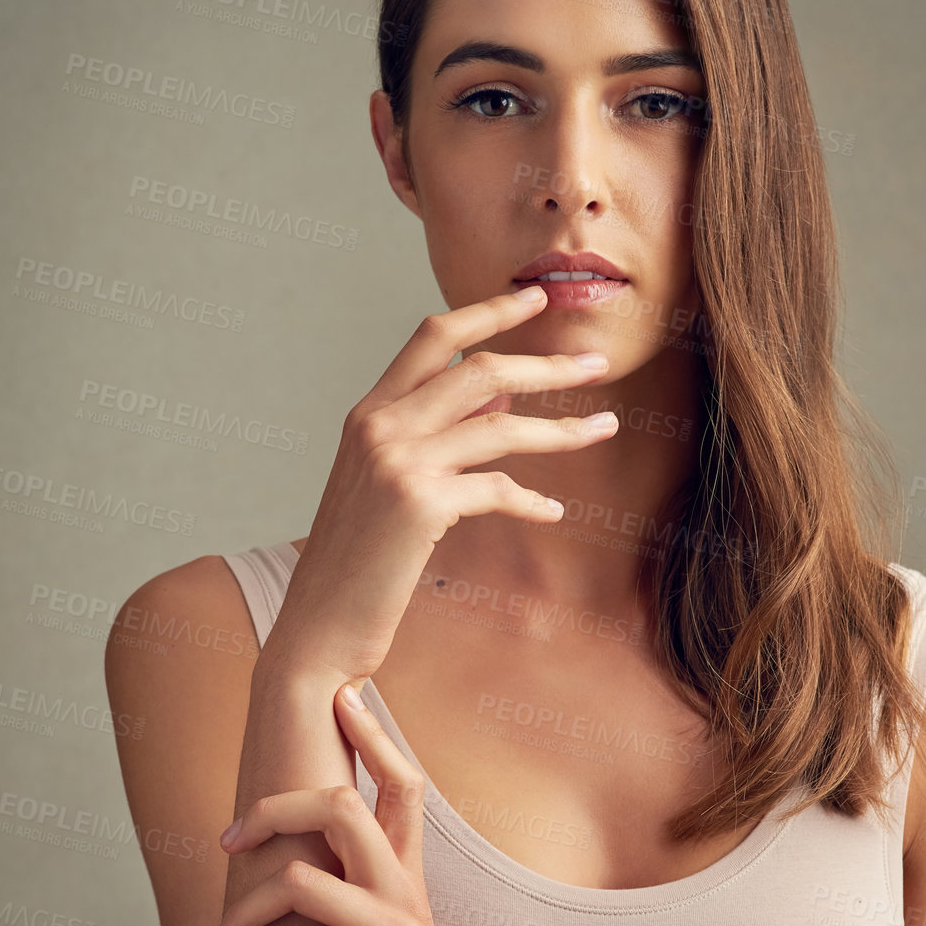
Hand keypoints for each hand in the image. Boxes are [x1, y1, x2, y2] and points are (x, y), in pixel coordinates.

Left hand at [206, 683, 449, 925]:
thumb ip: (354, 885)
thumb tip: (299, 851)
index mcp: (407, 874)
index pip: (404, 786)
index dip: (375, 736)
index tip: (344, 693)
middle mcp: (404, 892)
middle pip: (343, 806)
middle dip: (275, 808)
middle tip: (228, 836)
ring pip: (299, 880)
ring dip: (244, 916)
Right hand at [260, 285, 619, 684]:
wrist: (317, 628)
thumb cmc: (358, 560)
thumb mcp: (387, 482)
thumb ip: (434, 432)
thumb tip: (499, 395)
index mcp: (368, 413)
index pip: (432, 336)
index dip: (488, 311)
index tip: (534, 297)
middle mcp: (380, 426)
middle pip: (480, 369)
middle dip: (547, 364)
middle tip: (597, 361)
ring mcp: (398, 462)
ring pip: (502, 425)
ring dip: (564, 428)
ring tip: (608, 427)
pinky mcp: (420, 504)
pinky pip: (498, 488)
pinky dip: (531, 500)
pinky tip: (553, 512)